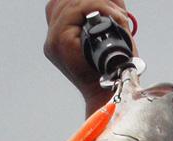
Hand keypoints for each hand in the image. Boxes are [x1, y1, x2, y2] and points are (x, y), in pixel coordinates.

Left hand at [44, 0, 136, 114]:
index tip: (117, 13)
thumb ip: (118, 22)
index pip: (75, 7)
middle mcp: (53, 41)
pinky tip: (89, 8)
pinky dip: (75, 6)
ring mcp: (52, 41)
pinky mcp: (55, 40)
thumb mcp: (120, 49)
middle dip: (94, 2)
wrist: (104, 98)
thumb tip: (115, 7)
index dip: (99, 4)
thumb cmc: (114, 80)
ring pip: (59, 2)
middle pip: (66, 1)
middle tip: (112, 8)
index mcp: (62, 43)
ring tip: (104, 7)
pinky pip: (59, 12)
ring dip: (83, 2)